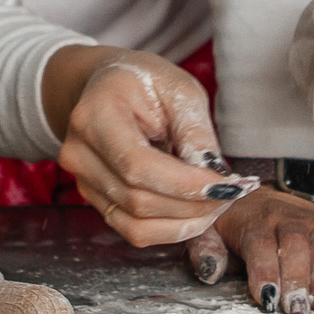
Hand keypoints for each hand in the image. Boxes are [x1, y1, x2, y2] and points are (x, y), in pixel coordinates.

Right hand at [47, 48, 254, 247]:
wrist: (108, 86)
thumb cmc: (145, 82)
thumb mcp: (179, 90)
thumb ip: (195, 133)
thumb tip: (215, 179)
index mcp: (95, 115)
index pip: (137, 165)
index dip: (184, 184)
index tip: (227, 184)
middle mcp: (79, 153)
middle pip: (138, 199)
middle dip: (193, 204)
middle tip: (233, 192)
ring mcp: (83, 181)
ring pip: (137, 224)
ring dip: (186, 222)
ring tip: (218, 201)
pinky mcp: (95, 200)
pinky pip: (133, 230)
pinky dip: (171, 228)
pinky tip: (196, 212)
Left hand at [190, 188, 313, 313]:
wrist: (257, 197)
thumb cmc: (232, 223)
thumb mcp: (208, 232)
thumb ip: (205, 250)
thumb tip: (210, 270)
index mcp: (253, 219)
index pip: (260, 244)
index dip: (265, 272)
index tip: (268, 299)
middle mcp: (286, 216)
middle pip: (296, 245)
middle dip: (298, 279)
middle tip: (297, 309)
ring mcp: (312, 220)